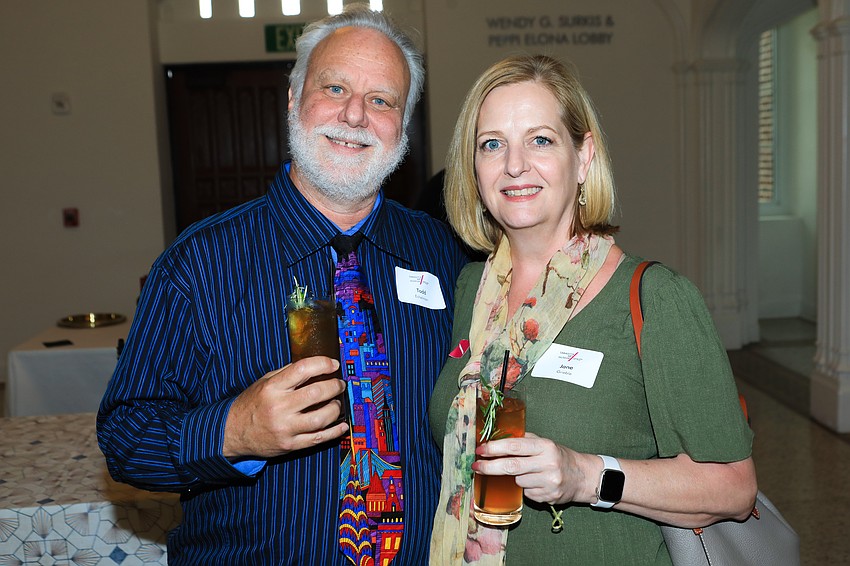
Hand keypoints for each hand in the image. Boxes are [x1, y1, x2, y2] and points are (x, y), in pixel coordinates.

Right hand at [223, 356, 348, 458]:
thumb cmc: (251, 404)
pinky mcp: (290, 445)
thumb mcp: (264, 382)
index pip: (302, 370)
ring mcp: (285, 428)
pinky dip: (334, 432)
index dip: (322, 364)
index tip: (333, 365)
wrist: (232, 432)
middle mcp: (279, 407)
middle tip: (339, 384)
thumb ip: (287, 373)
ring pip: (321, 418)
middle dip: (334, 386)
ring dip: (336, 408)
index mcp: (272, 388)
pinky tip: (343, 425)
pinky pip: (318, 439)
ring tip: (337, 403)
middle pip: (316, 394)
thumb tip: (316, 366)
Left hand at [472, 432, 591, 505]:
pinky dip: (526, 488)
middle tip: (476, 467)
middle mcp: (548, 464)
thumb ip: (523, 441)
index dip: (494, 448)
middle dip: (490, 467)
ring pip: (518, 481)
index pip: (514, 446)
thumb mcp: (544, 443)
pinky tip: (537, 483)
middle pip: (511, 466)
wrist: (583, 476)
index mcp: (545, 446)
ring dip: (515, 478)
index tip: (480, 450)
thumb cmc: (558, 456)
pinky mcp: (549, 497)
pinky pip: (526, 493)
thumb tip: (495, 441)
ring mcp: (549, 482)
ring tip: (529, 473)